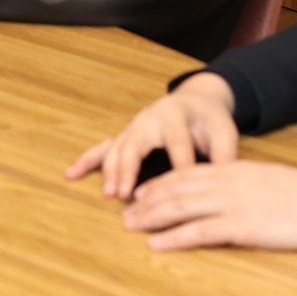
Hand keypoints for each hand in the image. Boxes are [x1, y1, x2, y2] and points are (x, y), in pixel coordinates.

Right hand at [65, 73, 239, 199]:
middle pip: (136, 143)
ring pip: (117, 147)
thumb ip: (224, 157)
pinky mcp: (126, 135)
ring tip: (110, 193)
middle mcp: (149, 118)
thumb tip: (221, 186)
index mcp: (175, 115)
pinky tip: (70, 174)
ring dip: (111, 171)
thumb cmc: (210, 120)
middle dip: (130, 168)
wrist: (197, 100)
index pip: (177, 145)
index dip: (179, 169)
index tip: (179, 195)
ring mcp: (134, 126)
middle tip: (125, 193)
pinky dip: (86, 161)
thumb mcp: (225, 132)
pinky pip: (102, 147)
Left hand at [122, 160, 296, 252]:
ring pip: (181, 207)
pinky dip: (174, 238)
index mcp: (234, 170)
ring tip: (130, 225)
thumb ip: (245, 185)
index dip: (161, 183)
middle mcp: (227, 182)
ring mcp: (233, 204)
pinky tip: (156, 244)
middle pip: (177, 189)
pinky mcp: (242, 226)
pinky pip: (200, 232)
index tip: (142, 192)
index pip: (188, 173)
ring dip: (152, 217)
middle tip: (126, 210)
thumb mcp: (269, 181)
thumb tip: (231, 195)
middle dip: (148, 200)